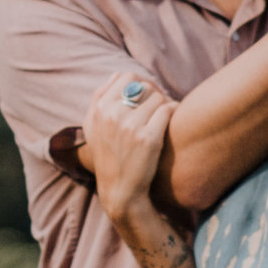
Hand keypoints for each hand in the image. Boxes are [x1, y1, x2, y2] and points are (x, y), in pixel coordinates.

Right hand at [84, 65, 174, 221]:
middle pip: (144, 85)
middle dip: (155, 93)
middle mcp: (112, 115)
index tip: (146, 94)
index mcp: (99, 109)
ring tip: (164, 116)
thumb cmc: (108, 158)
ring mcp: (130, 126)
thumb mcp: (93, 128)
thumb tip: (116, 76)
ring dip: (165, 104)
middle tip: (159, 105)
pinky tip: (172, 120)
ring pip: (158, 97)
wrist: (120, 191)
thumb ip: (99, 100)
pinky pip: (168, 109)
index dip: (140, 82)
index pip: (125, 77)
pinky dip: (174, 110)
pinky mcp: (149, 138)